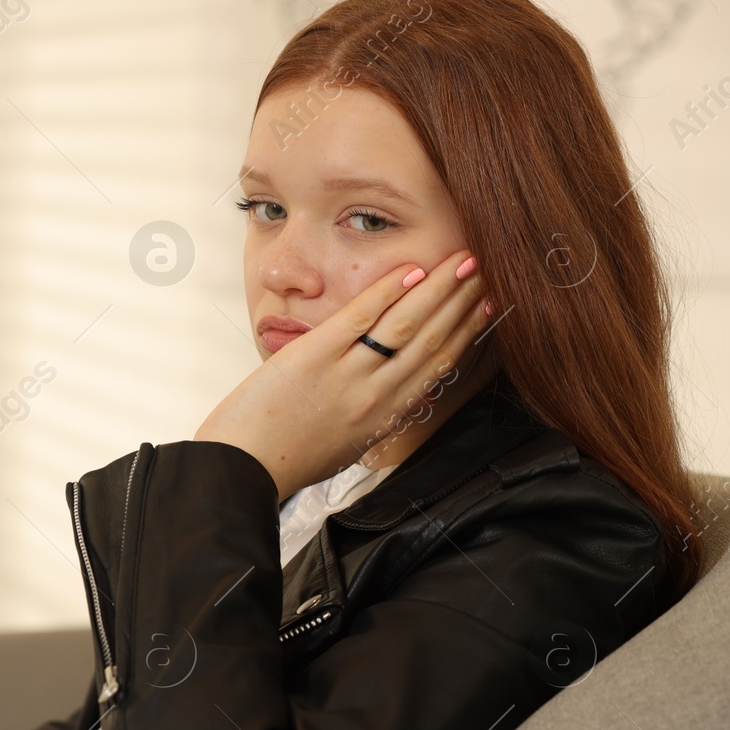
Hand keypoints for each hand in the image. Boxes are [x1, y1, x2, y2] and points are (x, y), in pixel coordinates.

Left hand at [196, 250, 492, 501]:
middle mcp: (376, 396)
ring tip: (463, 260)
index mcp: (385, 417)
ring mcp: (347, 375)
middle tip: (485, 270)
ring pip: (406, 324)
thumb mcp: (345, 445)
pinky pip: (360, 317)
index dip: (468, 333)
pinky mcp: (314, 356)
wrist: (242, 469)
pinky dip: (389, 291)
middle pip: (432, 340)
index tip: (487, 307)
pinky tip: (411, 270)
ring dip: (440, 288)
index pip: (438, 366)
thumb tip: (395, 399)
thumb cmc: (286, 459)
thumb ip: (374, 419)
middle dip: (463, 301)